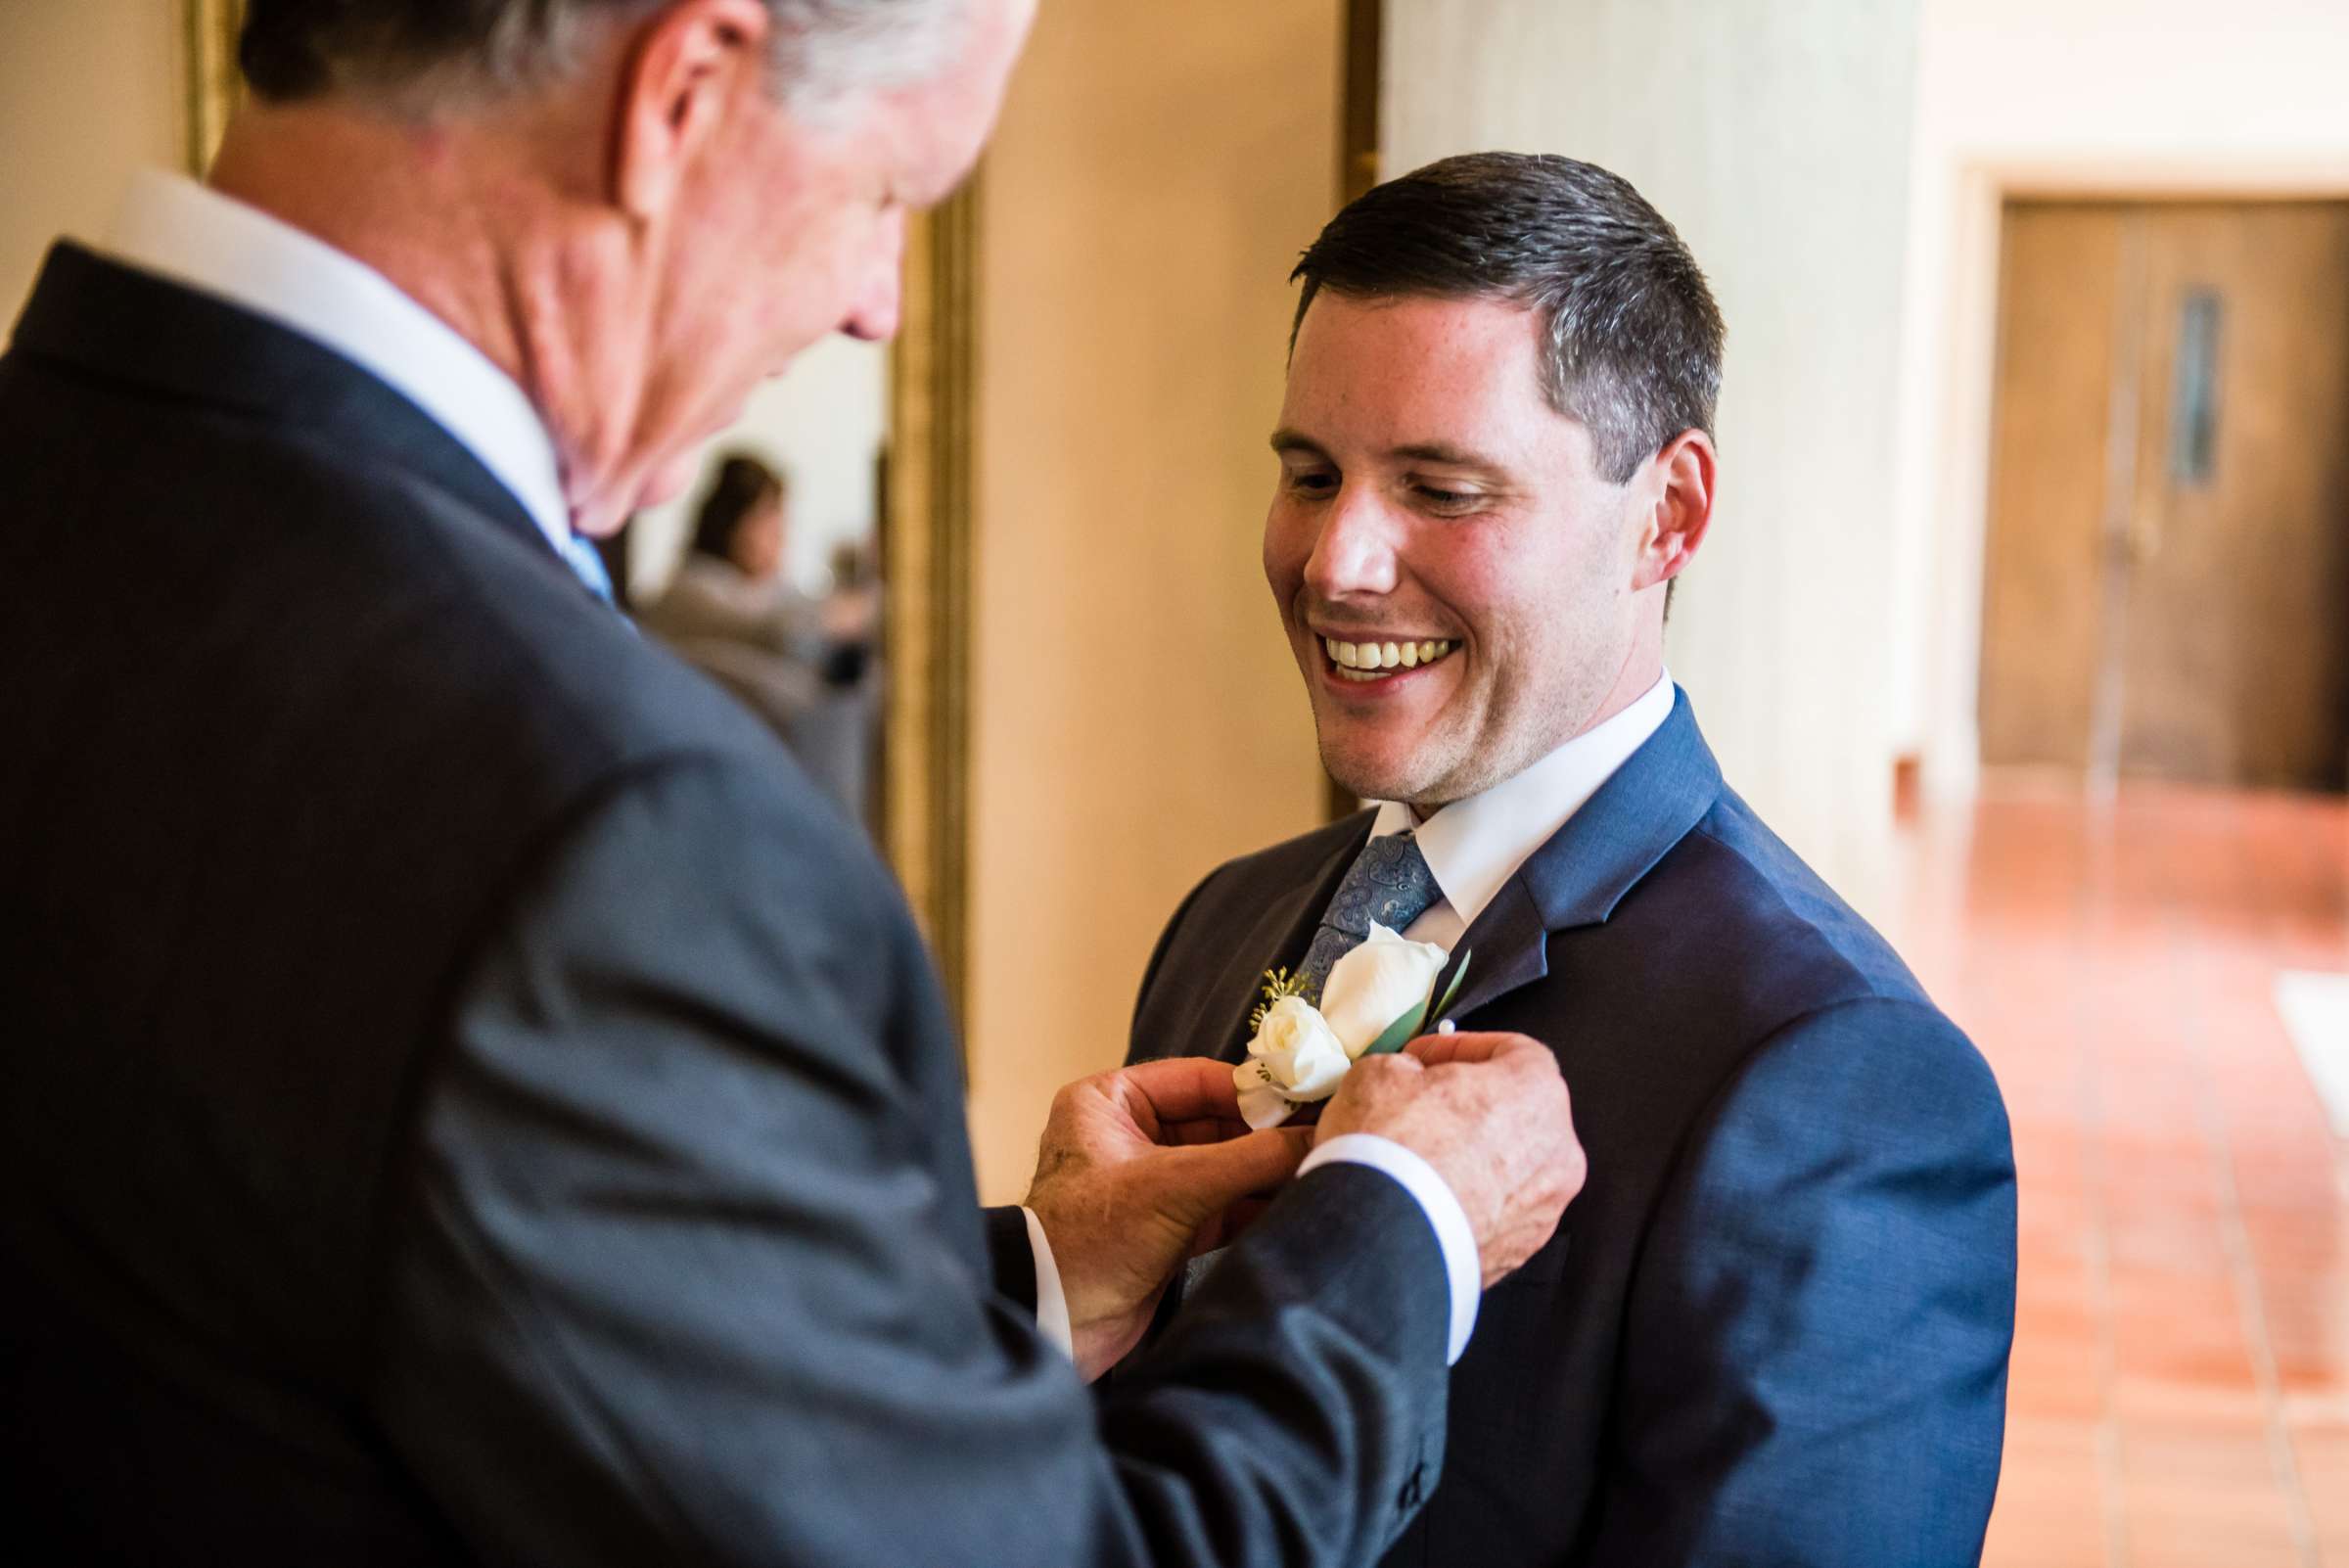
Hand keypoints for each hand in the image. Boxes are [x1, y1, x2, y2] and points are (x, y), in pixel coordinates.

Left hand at [1025, 1058, 1310, 1379]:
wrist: (1054, 1324)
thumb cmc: (1088, 1240)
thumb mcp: (1174, 1188)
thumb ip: (1249, 1159)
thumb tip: (1317, 1137)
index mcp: (1109, 1102)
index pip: (1199, 1080)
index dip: (1256, 1088)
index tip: (1312, 1096)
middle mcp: (1130, 1135)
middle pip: (1219, 1122)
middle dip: (1270, 1135)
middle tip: (1327, 1136)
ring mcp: (1153, 1184)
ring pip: (1227, 1166)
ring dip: (1270, 1172)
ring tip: (1322, 1170)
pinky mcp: (1169, 1227)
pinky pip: (1225, 1204)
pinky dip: (1259, 1206)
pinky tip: (1299, 1204)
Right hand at [1316, 1032, 1583, 1286]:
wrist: (1384, 1240)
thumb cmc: (1393, 1151)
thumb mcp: (1381, 1073)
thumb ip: (1407, 1068)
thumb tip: (1406, 1080)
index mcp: (1537, 1092)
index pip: (1515, 1052)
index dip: (1464, 1049)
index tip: (1428, 1059)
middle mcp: (1556, 1151)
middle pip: (1517, 1113)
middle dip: (1470, 1108)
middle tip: (1422, 1106)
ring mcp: (1543, 1207)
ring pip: (1510, 1169)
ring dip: (1472, 1159)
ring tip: (1418, 1160)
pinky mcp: (1520, 1251)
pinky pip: (1497, 1212)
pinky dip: (1470, 1203)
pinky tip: (1425, 1198)